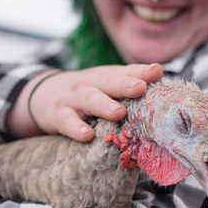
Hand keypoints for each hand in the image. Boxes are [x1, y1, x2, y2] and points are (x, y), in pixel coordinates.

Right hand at [9, 63, 162, 139]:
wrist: (42, 95)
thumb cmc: (86, 94)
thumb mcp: (105, 87)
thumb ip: (130, 88)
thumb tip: (164, 94)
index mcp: (106, 77)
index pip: (125, 71)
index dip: (141, 71)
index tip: (157, 72)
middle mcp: (91, 83)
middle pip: (108, 81)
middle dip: (125, 84)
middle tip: (140, 87)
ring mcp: (73, 98)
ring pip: (89, 99)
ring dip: (104, 105)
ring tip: (119, 112)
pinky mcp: (57, 115)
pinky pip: (67, 121)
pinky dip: (76, 127)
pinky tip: (86, 135)